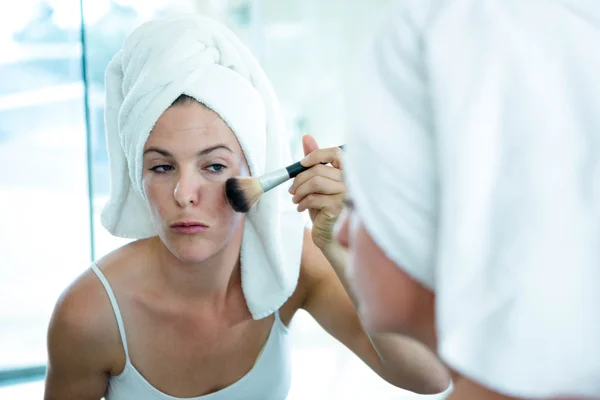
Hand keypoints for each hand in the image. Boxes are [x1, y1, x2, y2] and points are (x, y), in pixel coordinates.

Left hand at [289, 135, 345, 249]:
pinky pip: (314, 197)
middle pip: (319, 169)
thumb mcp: (318, 183)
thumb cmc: (324, 209)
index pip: (335, 153)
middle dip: (299, 179)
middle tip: (291, 190)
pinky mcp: (339, 206)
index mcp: (348, 173)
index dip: (316, 155)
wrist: (329, 237)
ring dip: (299, 191)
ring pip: (315, 182)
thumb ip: (315, 162)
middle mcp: (351, 181)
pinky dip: (302, 202)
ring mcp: (347, 194)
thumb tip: (306, 137)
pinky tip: (300, 208)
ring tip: (295, 199)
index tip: (302, 163)